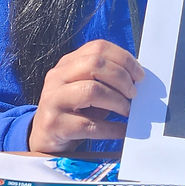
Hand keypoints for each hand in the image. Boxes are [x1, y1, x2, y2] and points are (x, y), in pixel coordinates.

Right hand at [28, 40, 144, 153]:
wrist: (45, 137)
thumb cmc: (75, 112)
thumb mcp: (88, 90)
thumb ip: (107, 80)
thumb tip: (138, 79)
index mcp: (67, 64)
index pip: (97, 48)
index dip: (123, 59)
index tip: (139, 75)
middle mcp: (56, 77)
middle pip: (94, 64)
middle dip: (121, 78)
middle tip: (133, 93)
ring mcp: (53, 100)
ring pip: (91, 90)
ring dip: (117, 101)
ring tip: (127, 111)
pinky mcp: (54, 124)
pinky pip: (89, 125)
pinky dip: (112, 128)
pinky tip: (122, 131)